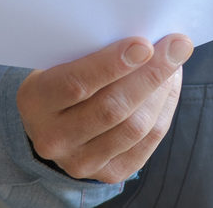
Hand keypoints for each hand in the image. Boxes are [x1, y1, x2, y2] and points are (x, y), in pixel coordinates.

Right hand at [17, 34, 192, 181]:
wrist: (53, 124)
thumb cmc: (62, 77)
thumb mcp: (59, 61)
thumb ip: (91, 53)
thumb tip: (145, 39)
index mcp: (36, 101)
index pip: (76, 84)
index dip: (113, 64)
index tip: (144, 44)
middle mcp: (54, 138)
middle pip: (112, 109)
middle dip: (150, 75)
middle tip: (176, 47)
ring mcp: (81, 162)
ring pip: (134, 128)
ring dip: (161, 92)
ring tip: (174, 64)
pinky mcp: (109, 174)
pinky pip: (146, 143)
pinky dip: (164, 111)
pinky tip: (168, 87)